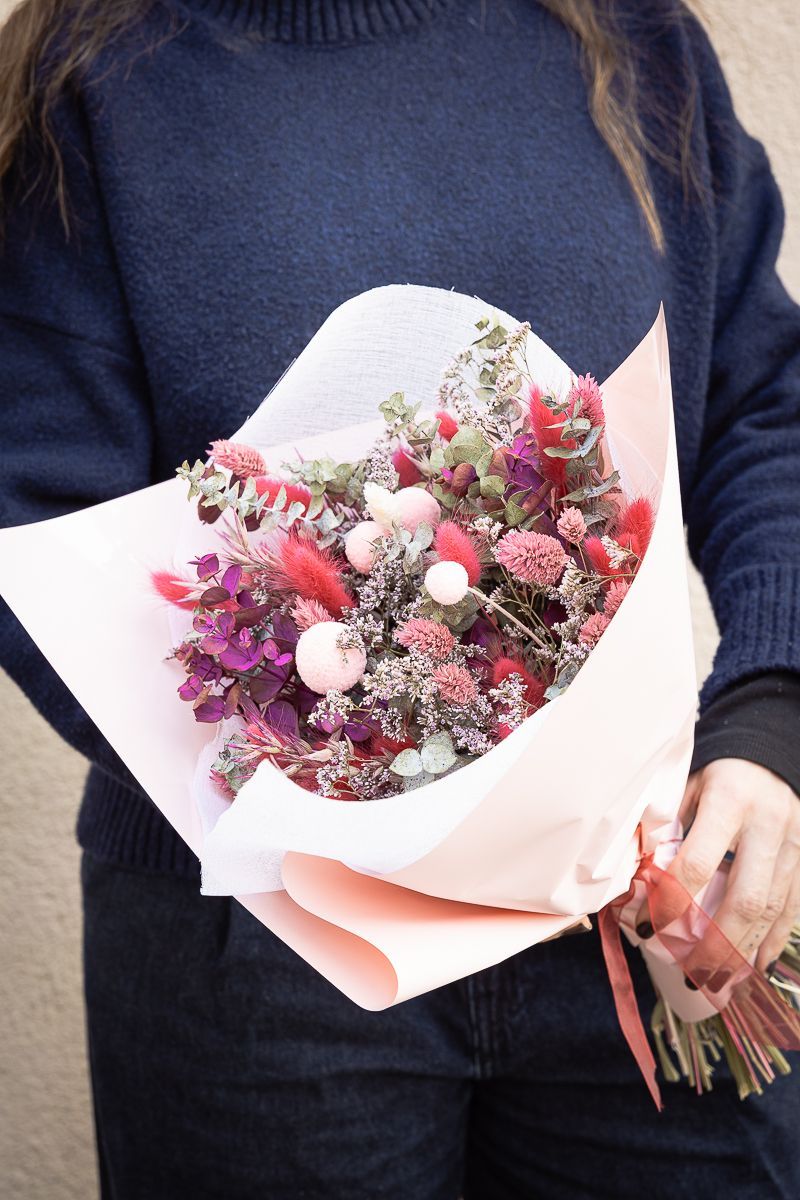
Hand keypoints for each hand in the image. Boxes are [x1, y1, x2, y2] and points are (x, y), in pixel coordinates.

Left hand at [635, 759, 799, 987]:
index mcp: (729, 801)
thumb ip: (666, 822)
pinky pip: (793, 908)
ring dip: (743, 952)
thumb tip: (636, 872)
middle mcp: (767, 825)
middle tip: (690, 974)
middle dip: (716, 944)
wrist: (773, 749)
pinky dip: (773, 940)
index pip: (698, 862)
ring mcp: (794, 844)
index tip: (646, 928)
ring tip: (716, 981)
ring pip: (772, 910)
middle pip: (744, 898)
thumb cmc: (720, 771)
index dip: (671, 901)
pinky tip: (754, 964)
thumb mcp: (688, 781)